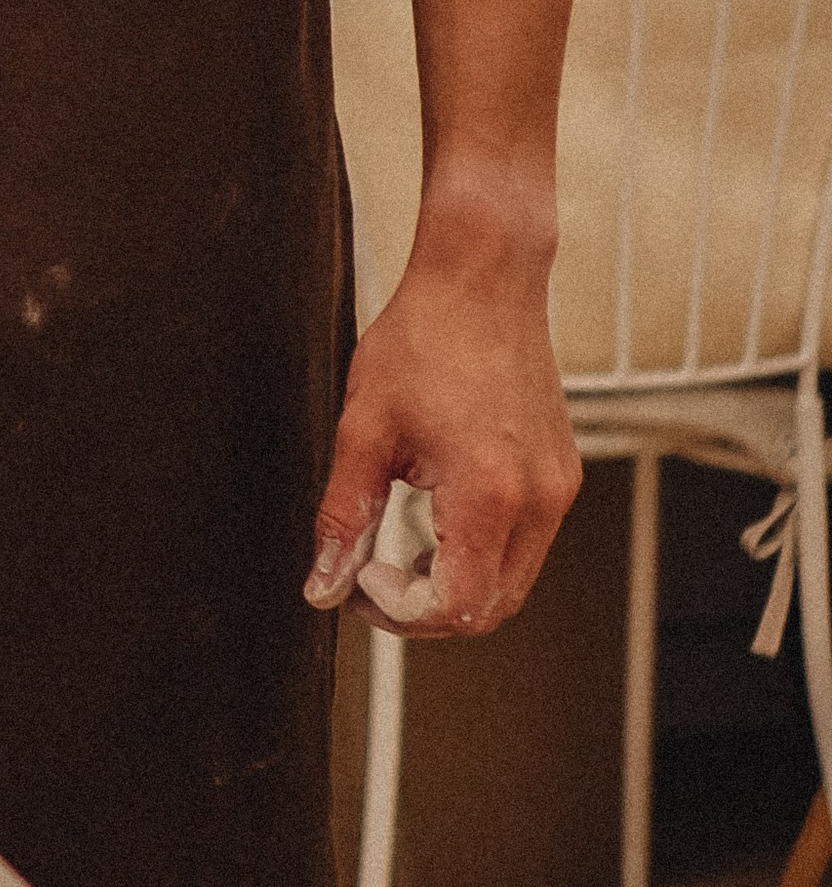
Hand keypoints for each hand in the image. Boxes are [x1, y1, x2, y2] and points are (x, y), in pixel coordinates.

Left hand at [305, 216, 580, 635]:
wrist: (482, 276)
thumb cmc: (423, 337)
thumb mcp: (364, 427)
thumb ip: (343, 516)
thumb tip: (323, 586)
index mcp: (489, 491)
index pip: (456, 606)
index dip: (400, 610)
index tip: (359, 576)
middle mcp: (538, 499)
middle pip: (491, 608)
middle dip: (424, 609)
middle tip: (369, 576)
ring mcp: (558, 488)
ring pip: (512, 583)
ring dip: (454, 585)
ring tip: (398, 550)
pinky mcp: (563, 475)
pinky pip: (526, 545)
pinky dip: (481, 555)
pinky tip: (436, 521)